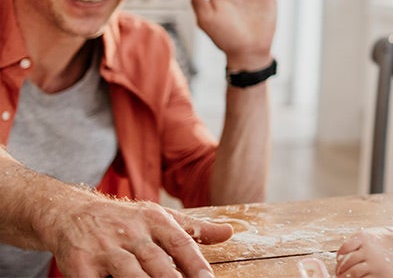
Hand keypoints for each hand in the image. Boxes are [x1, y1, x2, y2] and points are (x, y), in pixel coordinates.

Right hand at [48, 190, 231, 276]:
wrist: (71, 213)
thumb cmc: (125, 221)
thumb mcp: (160, 218)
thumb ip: (194, 229)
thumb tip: (229, 232)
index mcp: (154, 220)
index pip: (180, 242)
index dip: (194, 262)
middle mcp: (130, 232)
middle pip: (156, 261)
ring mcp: (104, 249)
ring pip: (129, 273)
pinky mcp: (80, 265)